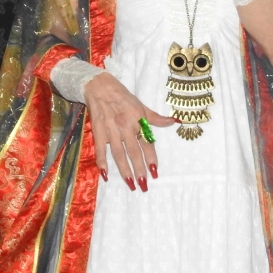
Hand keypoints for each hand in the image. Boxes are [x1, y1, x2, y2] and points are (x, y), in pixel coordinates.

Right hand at [83, 72, 175, 191]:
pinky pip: (100, 150)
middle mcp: (125, 127)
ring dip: (124, 170)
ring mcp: (110, 130)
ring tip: (131, 184)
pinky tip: (105, 175)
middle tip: (144, 186)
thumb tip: (174, 122)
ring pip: (118, 154)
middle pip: (133, 152)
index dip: (151, 158)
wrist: (99, 86)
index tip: (155, 173)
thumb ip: (155, 118)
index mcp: (137, 120)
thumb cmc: (122, 97)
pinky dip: (102, 162)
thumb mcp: (141, 105)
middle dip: (139, 170)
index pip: (146, 143)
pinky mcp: (98, 132)